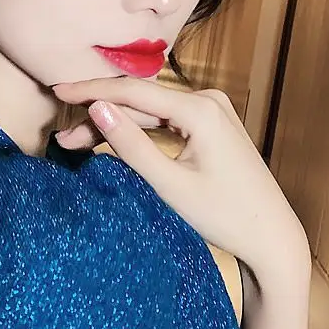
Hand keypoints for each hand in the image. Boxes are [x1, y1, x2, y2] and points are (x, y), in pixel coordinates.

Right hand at [52, 77, 310, 285]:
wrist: (272, 238)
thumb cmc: (225, 216)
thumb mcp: (170, 184)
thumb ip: (131, 144)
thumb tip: (96, 107)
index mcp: (200, 109)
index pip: (133, 91)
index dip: (91, 90)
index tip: (56, 91)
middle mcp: (206, 100)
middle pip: (139, 101)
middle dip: (99, 115)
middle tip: (62, 137)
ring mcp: (210, 110)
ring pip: (149, 111)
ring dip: (115, 123)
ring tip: (76, 142)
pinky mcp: (210, 123)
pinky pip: (164, 120)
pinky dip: (137, 130)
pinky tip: (111, 137)